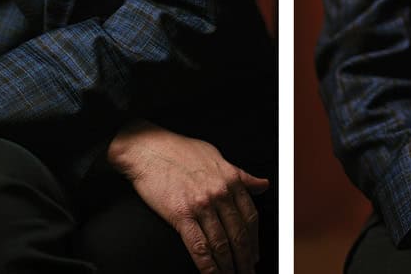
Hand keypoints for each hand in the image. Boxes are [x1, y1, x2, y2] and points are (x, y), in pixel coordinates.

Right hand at [108, 120, 269, 273]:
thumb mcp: (218, 157)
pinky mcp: (181, 215)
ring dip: (229, 265)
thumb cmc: (180, 150)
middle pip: (239, 233)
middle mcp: (220, 194)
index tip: (255, 252)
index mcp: (231, 180)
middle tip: (247, 270)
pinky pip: (198, 246)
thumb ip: (241, 175)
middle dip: (245, 257)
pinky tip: (213, 273)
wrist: (148, 148)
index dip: (255, 239)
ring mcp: (202, 206)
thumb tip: (262, 184)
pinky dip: (207, 264)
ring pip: (221, 243)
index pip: (250, 216)